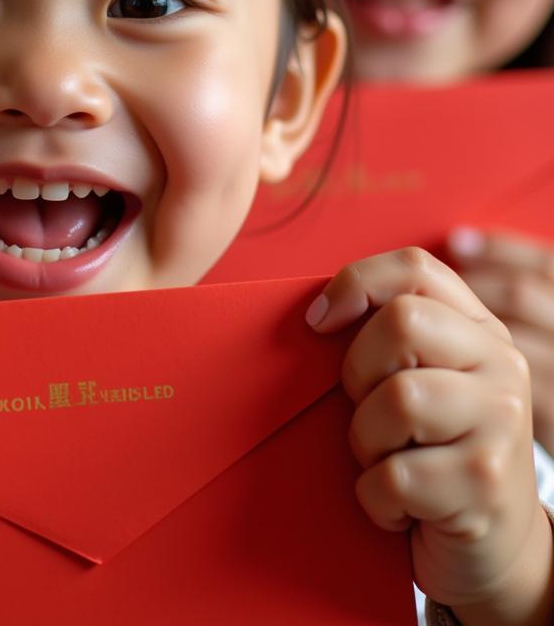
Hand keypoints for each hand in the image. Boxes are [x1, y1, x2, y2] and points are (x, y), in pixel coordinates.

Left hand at [307, 248, 553, 625]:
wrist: (494, 550)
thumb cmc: (431, 453)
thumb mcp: (419, 380)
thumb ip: (387, 336)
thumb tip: (316, 315)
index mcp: (479, 330)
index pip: (414, 269)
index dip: (354, 283)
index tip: (318, 322)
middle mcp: (502, 366)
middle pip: (400, 325)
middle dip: (358, 372)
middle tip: (367, 411)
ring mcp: (502, 424)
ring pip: (396, 399)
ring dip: (366, 442)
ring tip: (387, 461)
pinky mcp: (485, 484)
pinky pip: (392, 476)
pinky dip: (376, 498)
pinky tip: (401, 507)